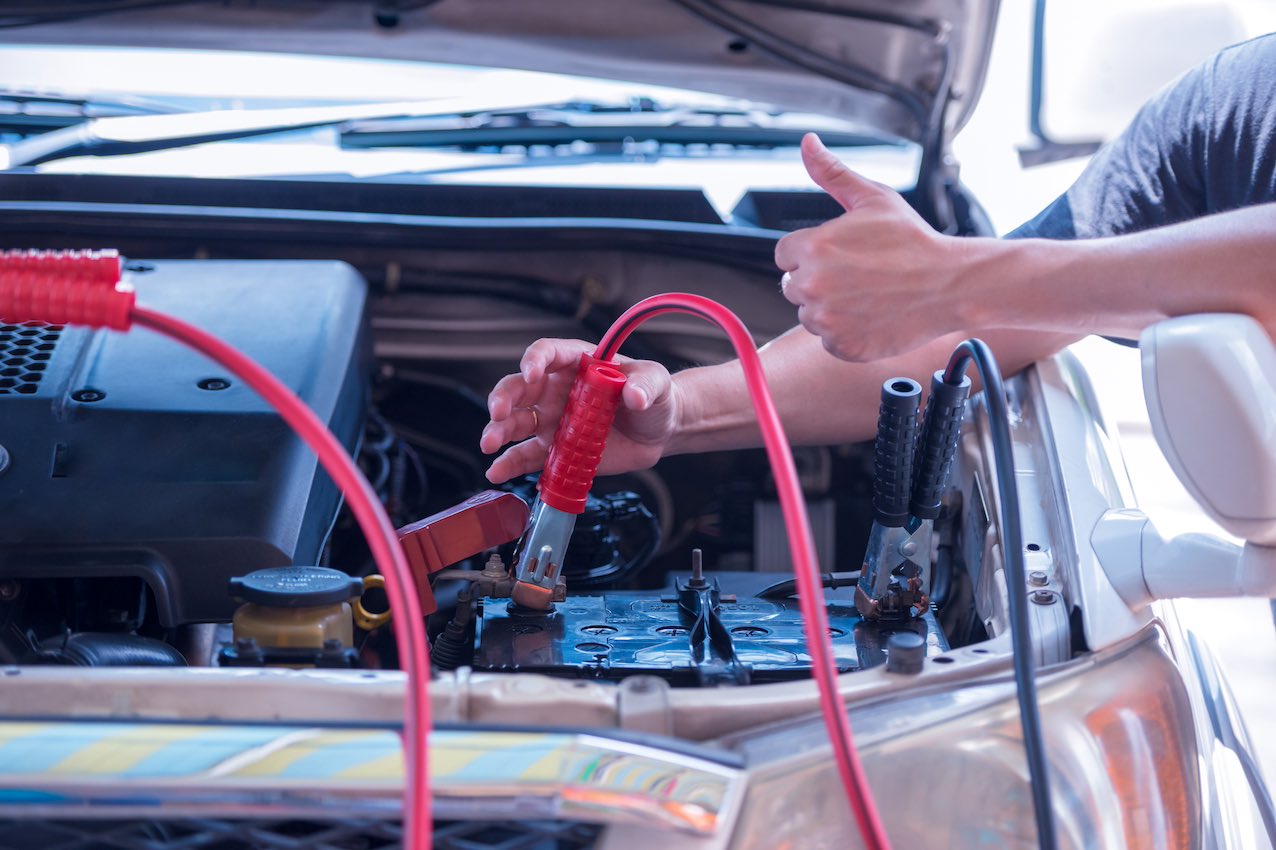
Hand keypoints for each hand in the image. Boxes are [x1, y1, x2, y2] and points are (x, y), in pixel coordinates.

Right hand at [481, 338, 678, 482]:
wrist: (659, 430)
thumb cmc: (654, 396)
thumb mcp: (656, 382)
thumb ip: (644, 385)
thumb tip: (634, 395)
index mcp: (577, 364)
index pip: (547, 353)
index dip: (535, 360)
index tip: (531, 372)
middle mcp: (556, 390)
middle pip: (520, 388)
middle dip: (504, 398)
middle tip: (499, 413)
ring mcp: (552, 421)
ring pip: (516, 423)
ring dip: (499, 431)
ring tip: (489, 444)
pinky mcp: (555, 450)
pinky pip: (527, 456)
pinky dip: (510, 464)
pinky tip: (496, 471)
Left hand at [775, 133, 985, 360]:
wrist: (950, 284)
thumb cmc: (913, 241)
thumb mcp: (873, 198)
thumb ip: (832, 174)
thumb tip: (807, 143)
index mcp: (814, 248)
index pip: (785, 254)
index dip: (811, 252)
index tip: (840, 254)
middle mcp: (813, 286)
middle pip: (793, 286)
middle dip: (818, 280)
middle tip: (858, 274)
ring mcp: (827, 321)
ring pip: (809, 315)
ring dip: (829, 308)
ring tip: (867, 294)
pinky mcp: (843, 347)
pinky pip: (828, 340)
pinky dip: (845, 332)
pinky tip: (871, 315)